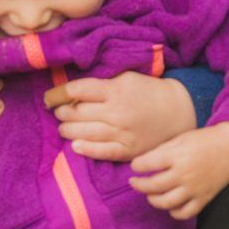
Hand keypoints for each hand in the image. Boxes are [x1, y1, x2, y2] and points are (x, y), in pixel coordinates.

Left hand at [53, 72, 195, 160]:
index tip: (49, 96)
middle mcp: (116, 112)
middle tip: (58, 111)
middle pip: (76, 113)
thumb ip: (101, 83)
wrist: (178, 111)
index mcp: (115, 90)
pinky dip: (85, 149)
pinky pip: (101, 151)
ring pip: (84, 132)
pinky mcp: (128, 150)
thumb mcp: (126, 77)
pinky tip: (75, 145)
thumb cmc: (148, 91)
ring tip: (63, 127)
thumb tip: (72, 89)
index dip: (57, 94)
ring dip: (67, 130)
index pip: (77, 90)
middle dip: (61, 112)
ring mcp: (122, 133)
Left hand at [129, 122, 228, 219]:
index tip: (135, 166)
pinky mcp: (204, 198)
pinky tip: (170, 204)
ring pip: (166, 203)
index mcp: (177, 155)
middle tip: (134, 182)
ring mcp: (195, 188)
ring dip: (153, 200)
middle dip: (138, 185)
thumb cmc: (204, 140)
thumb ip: (162, 151)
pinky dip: (174, 212)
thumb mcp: (180, 138)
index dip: (137, 166)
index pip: (148, 164)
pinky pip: (185, 213)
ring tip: (150, 194)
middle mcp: (185, 174)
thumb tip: (142, 162)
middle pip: (153, 186)